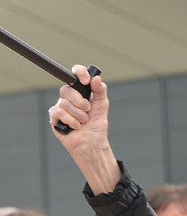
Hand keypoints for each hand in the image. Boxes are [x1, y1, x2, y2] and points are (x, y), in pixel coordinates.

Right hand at [48, 65, 119, 194]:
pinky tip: (76, 126)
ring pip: (64, 103)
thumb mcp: (102, 105)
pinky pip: (58, 112)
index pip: (74, 75)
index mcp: (79, 92)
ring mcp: (60, 107)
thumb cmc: (96, 125)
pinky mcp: (54, 118)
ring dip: (78, 115)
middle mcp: (68, 98)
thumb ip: (100, 90)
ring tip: (83, 122)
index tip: (86, 80)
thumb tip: (96, 78)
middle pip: (66, 89)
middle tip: (88, 110)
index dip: (79, 73)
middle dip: (80, 102)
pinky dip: (71, 120)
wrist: (92, 143)